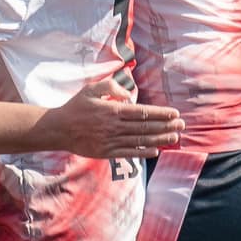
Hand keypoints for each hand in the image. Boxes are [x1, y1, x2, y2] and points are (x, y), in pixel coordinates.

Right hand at [36, 78, 184, 159]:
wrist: (59, 129)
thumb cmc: (76, 107)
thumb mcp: (91, 89)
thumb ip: (111, 87)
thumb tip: (130, 95)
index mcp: (112, 110)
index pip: (143, 112)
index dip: (161, 113)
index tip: (175, 113)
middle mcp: (114, 126)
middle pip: (145, 127)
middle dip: (166, 126)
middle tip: (181, 125)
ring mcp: (110, 141)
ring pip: (140, 141)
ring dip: (159, 139)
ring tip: (174, 138)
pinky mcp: (106, 152)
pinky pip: (128, 153)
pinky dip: (143, 153)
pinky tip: (155, 151)